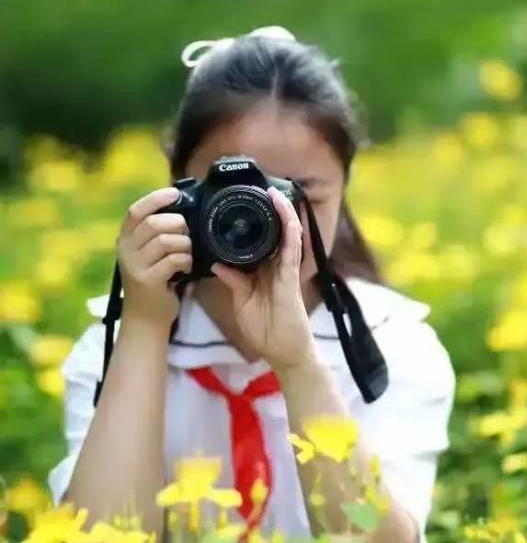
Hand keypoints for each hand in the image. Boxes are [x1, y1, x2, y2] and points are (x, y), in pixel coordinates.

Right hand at [117, 188, 192, 326]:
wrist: (145, 318)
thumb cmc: (153, 282)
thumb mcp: (148, 254)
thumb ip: (156, 234)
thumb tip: (181, 208)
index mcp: (125, 239)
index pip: (136, 211)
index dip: (156, 199)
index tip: (175, 193)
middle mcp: (125, 250)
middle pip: (154, 223)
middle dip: (178, 225)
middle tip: (186, 235)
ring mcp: (135, 266)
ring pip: (166, 240)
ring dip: (184, 245)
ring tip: (186, 254)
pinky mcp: (147, 280)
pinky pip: (174, 260)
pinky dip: (186, 261)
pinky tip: (185, 269)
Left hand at [211, 188, 315, 370]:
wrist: (283, 353)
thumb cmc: (265, 330)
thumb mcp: (241, 301)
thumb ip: (233, 281)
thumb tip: (217, 263)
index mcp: (266, 271)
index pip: (260, 241)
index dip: (254, 223)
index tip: (241, 206)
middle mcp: (278, 267)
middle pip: (275, 232)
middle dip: (270, 211)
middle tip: (259, 189)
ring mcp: (287, 271)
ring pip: (287, 235)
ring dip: (282, 213)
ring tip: (273, 193)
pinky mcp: (291, 277)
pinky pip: (292, 249)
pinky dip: (289, 229)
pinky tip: (285, 213)